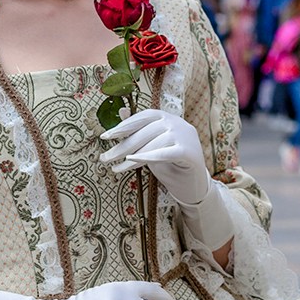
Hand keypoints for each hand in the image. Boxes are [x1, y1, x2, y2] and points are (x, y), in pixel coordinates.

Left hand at [101, 110, 236, 251]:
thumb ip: (138, 131)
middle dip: (122, 146)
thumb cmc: (170, 166)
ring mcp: (186, 136)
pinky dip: (148, 156)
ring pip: (153, 143)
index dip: (123, 126)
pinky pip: (165, 153)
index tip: (105, 137)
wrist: (194, 187)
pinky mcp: (190, 153)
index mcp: (168, 118)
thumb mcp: (150, 147)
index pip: (143, 117)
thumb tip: (120, 111)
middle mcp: (178, 123)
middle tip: (105, 158)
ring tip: (116, 167)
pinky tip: (132, 160)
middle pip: (145, 132)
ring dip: (131, 156)